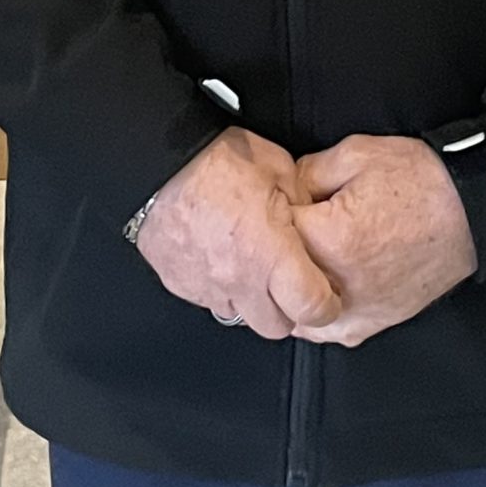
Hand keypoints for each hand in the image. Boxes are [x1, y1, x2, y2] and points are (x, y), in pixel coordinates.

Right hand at [136, 126, 342, 340]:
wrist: (158, 161)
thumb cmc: (216, 160)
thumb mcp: (279, 168)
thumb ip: (302, 203)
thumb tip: (313, 220)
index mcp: (270, 254)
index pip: (312, 309)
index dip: (326, 306)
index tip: (326, 294)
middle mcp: (239, 280)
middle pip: (276, 327)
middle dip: (287, 310)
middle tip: (287, 280)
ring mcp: (206, 287)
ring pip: (240, 315)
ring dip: (251, 298)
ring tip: (248, 262)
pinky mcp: (179, 284)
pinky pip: (208, 299)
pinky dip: (219, 285)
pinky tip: (219, 255)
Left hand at [289, 135, 477, 346]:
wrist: (473, 210)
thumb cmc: (420, 180)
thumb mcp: (356, 154)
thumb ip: (305, 173)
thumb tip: (279, 191)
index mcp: (329, 240)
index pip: (268, 235)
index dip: (266, 214)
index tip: (273, 203)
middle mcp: (339, 286)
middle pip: (277, 281)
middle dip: (274, 256)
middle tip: (284, 230)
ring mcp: (358, 311)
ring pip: (298, 314)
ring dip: (290, 290)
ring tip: (298, 261)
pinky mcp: (375, 322)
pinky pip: (329, 330)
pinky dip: (316, 313)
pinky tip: (317, 287)